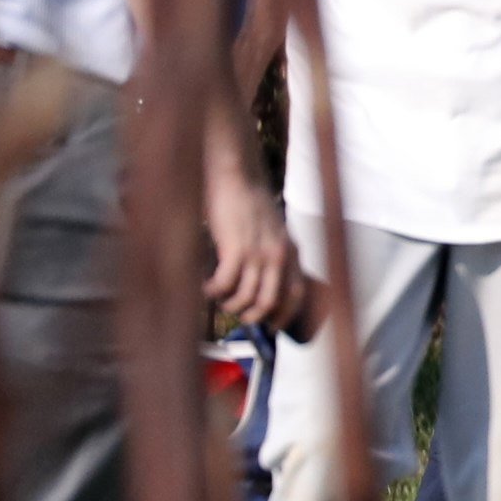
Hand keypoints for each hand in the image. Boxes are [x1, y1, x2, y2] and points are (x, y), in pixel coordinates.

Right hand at [199, 142, 308, 329]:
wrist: (236, 173)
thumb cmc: (247, 199)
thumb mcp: (270, 228)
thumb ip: (270, 252)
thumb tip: (256, 281)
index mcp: (291, 251)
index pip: (296, 295)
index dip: (283, 316)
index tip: (270, 327)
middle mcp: (279, 255)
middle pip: (270, 303)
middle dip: (250, 317)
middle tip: (233, 313)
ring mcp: (259, 253)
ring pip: (246, 299)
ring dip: (228, 304)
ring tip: (216, 296)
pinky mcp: (236, 249)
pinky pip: (225, 285)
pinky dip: (213, 291)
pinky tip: (205, 286)